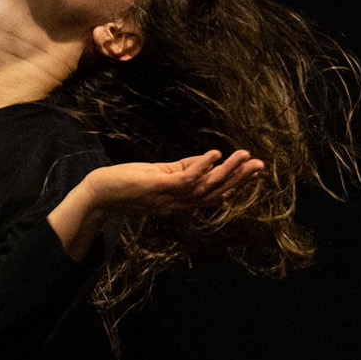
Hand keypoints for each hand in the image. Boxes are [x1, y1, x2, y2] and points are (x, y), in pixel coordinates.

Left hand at [87, 149, 264, 216]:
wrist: (99, 195)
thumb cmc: (126, 183)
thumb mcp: (160, 176)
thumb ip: (184, 169)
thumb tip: (209, 158)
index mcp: (181, 202)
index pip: (214, 195)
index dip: (236, 184)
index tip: (254, 172)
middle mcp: (179, 204)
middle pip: (216, 193)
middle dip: (240, 179)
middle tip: (261, 165)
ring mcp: (169, 198)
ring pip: (206, 187)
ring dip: (228, 172)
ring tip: (245, 156)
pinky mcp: (158, 188)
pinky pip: (186, 179)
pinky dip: (202, 167)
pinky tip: (215, 155)